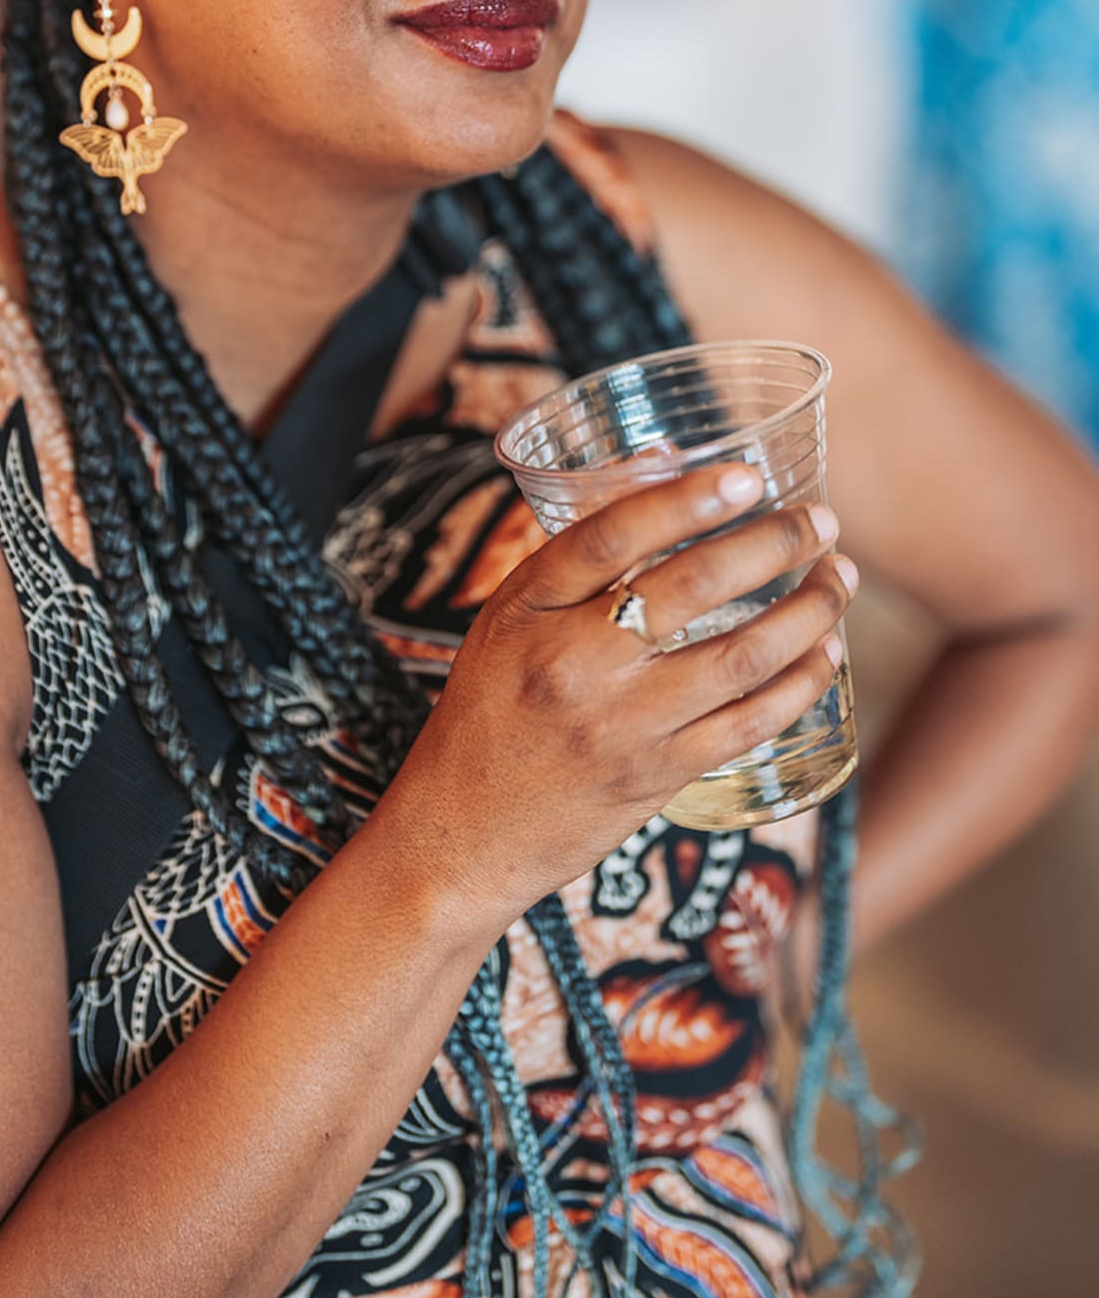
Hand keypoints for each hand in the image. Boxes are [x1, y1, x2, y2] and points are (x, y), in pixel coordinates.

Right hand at [382, 462, 853, 938]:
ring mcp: (619, 725)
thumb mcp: (508, 618)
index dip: (685, 499)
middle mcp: (572, 662)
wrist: (458, 835)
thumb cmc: (487, 709)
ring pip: (739, 657)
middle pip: (691, 587)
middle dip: (774, 544)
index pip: (611, 534)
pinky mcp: (655, 779)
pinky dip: (798, 685)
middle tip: (822, 521)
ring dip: (806, 613)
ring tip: (838, 579)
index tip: (748, 475)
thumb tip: (664, 462)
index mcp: (526, 609)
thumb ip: (582, 550)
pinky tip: (825, 655)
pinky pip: (747, 725)